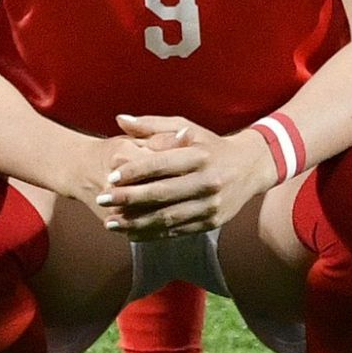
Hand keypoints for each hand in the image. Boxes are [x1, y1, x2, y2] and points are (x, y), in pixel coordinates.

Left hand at [99, 113, 277, 238]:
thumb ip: (151, 125)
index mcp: (199, 155)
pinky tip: (131, 232)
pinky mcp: (210, 222)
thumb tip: (119, 119)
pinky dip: (151, 233)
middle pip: (160, 193)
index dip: (133, 172)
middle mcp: (206, 181)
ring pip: (166, 217)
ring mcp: (209, 205)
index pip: (161, 164)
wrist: (249, 167)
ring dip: (135, 222)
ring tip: (109, 222)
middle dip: (128, 198)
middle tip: (102, 199)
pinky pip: (176, 231)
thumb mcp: (186, 127)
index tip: (110, 177)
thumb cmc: (209, 144)